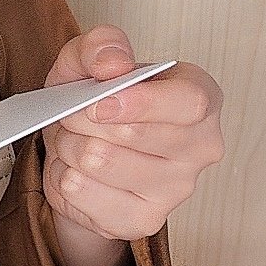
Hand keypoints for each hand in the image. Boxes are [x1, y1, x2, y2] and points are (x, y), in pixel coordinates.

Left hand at [42, 27, 225, 250]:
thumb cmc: (98, 101)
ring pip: (100, 163)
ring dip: (69, 146)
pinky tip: (77, 170)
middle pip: (133, 134)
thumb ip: (100, 45)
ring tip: (74, 140)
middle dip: (82, 118)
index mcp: (200, 98)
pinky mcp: (144, 220)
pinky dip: (64, 178)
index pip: (189, 103)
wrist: (83, 152)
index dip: (141, 103)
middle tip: (72, 113)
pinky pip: (82, 194)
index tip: (100, 103)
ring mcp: (177, 189)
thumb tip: (113, 62)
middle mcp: (201, 146)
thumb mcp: (90, 61)